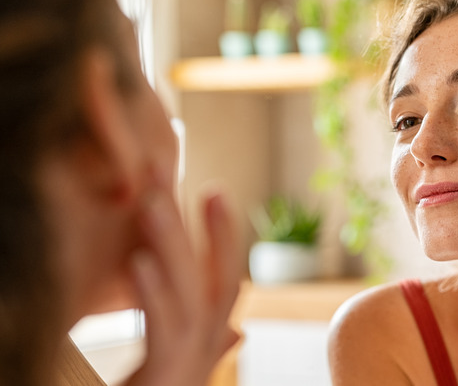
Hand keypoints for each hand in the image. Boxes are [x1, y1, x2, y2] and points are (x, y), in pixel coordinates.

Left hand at [124, 177, 240, 385]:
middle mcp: (204, 354)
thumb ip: (197, 343)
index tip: (213, 189)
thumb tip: (239, 331)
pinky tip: (139, 261)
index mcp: (205, 345)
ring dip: (174, 246)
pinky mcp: (165, 380)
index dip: (223, 236)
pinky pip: (163, 333)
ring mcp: (189, 368)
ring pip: (192, 299)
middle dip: (200, 224)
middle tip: (179, 170)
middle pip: (212, 280)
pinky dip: (154, 295)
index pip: (222, 282)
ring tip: (152, 201)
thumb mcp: (169, 368)